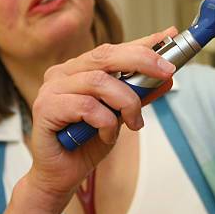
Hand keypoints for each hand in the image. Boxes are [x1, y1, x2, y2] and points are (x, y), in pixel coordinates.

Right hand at [25, 27, 177, 205]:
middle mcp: (63, 73)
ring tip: (134, 122)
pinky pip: (87, 106)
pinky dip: (105, 122)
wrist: (61, 176)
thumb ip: (139, 95)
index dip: (142, 43)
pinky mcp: (46, 108)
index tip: (168, 37)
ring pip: (99, 81)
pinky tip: (107, 135)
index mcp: (79, 69)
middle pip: (105, 56)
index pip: (113, 49)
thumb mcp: (121, 115)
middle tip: (166, 72)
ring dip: (126, 102)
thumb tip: (167, 79)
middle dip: (142, 61)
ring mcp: (51, 88)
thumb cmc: (87, 143)